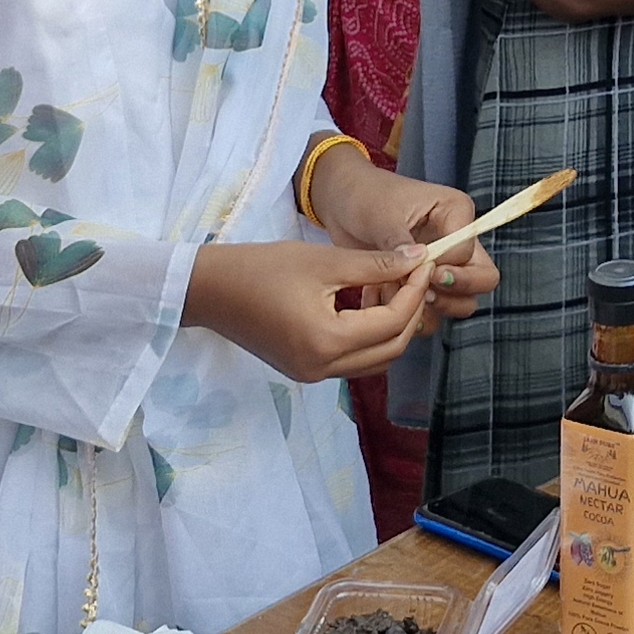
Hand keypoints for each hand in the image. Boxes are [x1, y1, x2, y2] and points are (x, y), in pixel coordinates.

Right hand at [184, 240, 436, 381]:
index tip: (424, 263)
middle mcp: (323, 369)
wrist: (209, 290)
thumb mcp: (324, 261)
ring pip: (374, 360)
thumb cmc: (262, 268)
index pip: (392, 324)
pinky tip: (367, 304)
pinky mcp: (304, 370)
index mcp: (328, 342)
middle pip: (390, 349)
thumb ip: (375, 265)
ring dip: (392, 328)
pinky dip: (368, 337)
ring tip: (392, 288)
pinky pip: (352, 360)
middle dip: (410, 312)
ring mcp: (312, 374)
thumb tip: (418, 259)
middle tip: (414, 276)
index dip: (414, 293)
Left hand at [312, 158, 501, 329]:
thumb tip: (414, 267)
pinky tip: (386, 302)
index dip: (445, 267)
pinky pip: (435, 312)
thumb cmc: (366, 197)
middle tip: (423, 292)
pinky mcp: (426, 284)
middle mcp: (457, 240)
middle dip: (455, 292)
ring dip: (435, 309)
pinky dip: (414, 317)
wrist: (342, 205)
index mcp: (456, 212)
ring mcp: (444, 265)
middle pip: (483, 279)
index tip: (422, 270)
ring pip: (463, 302)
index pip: (466, 252)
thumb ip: (401, 242)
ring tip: (400, 297)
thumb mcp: (382, 215)